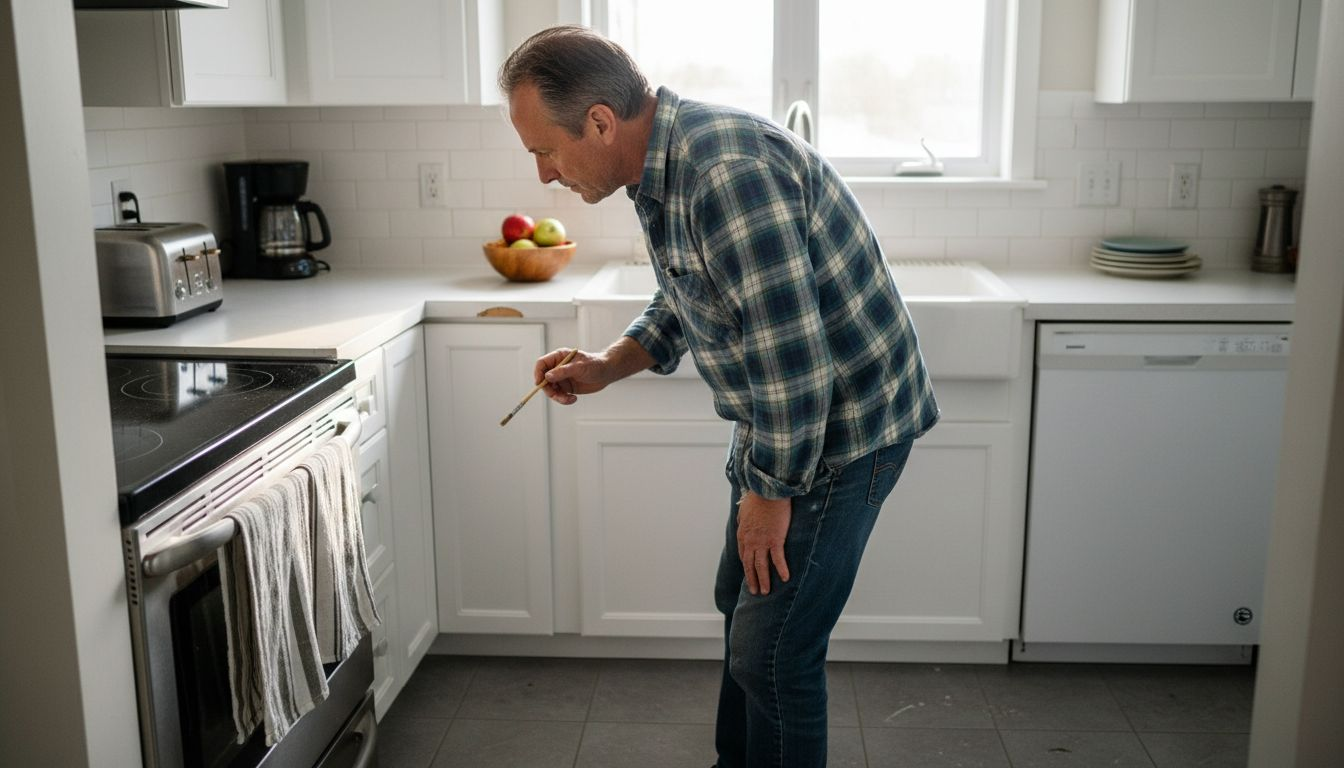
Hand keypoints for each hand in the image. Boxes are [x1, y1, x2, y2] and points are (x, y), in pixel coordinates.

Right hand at [534, 337, 656, 404]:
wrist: (607, 373)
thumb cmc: (595, 364)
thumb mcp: (579, 367)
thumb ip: (563, 371)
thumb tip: (547, 376)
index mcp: (559, 357)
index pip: (541, 364)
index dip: (538, 373)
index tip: (539, 383)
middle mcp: (557, 368)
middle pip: (543, 379)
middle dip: (548, 389)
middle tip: (557, 395)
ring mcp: (561, 378)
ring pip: (551, 390)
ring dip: (557, 397)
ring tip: (569, 399)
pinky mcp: (567, 387)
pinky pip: (559, 396)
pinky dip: (563, 400)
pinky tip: (573, 399)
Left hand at [736, 492, 791, 595]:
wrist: (767, 491)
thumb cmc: (757, 497)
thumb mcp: (744, 509)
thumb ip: (742, 518)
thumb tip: (741, 520)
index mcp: (743, 535)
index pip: (744, 556)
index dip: (747, 567)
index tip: (750, 574)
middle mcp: (750, 541)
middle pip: (750, 565)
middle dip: (752, 579)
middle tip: (755, 591)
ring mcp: (762, 542)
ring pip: (761, 566)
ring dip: (764, 580)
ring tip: (766, 592)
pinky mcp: (775, 540)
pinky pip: (778, 559)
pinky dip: (781, 570)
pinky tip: (785, 578)